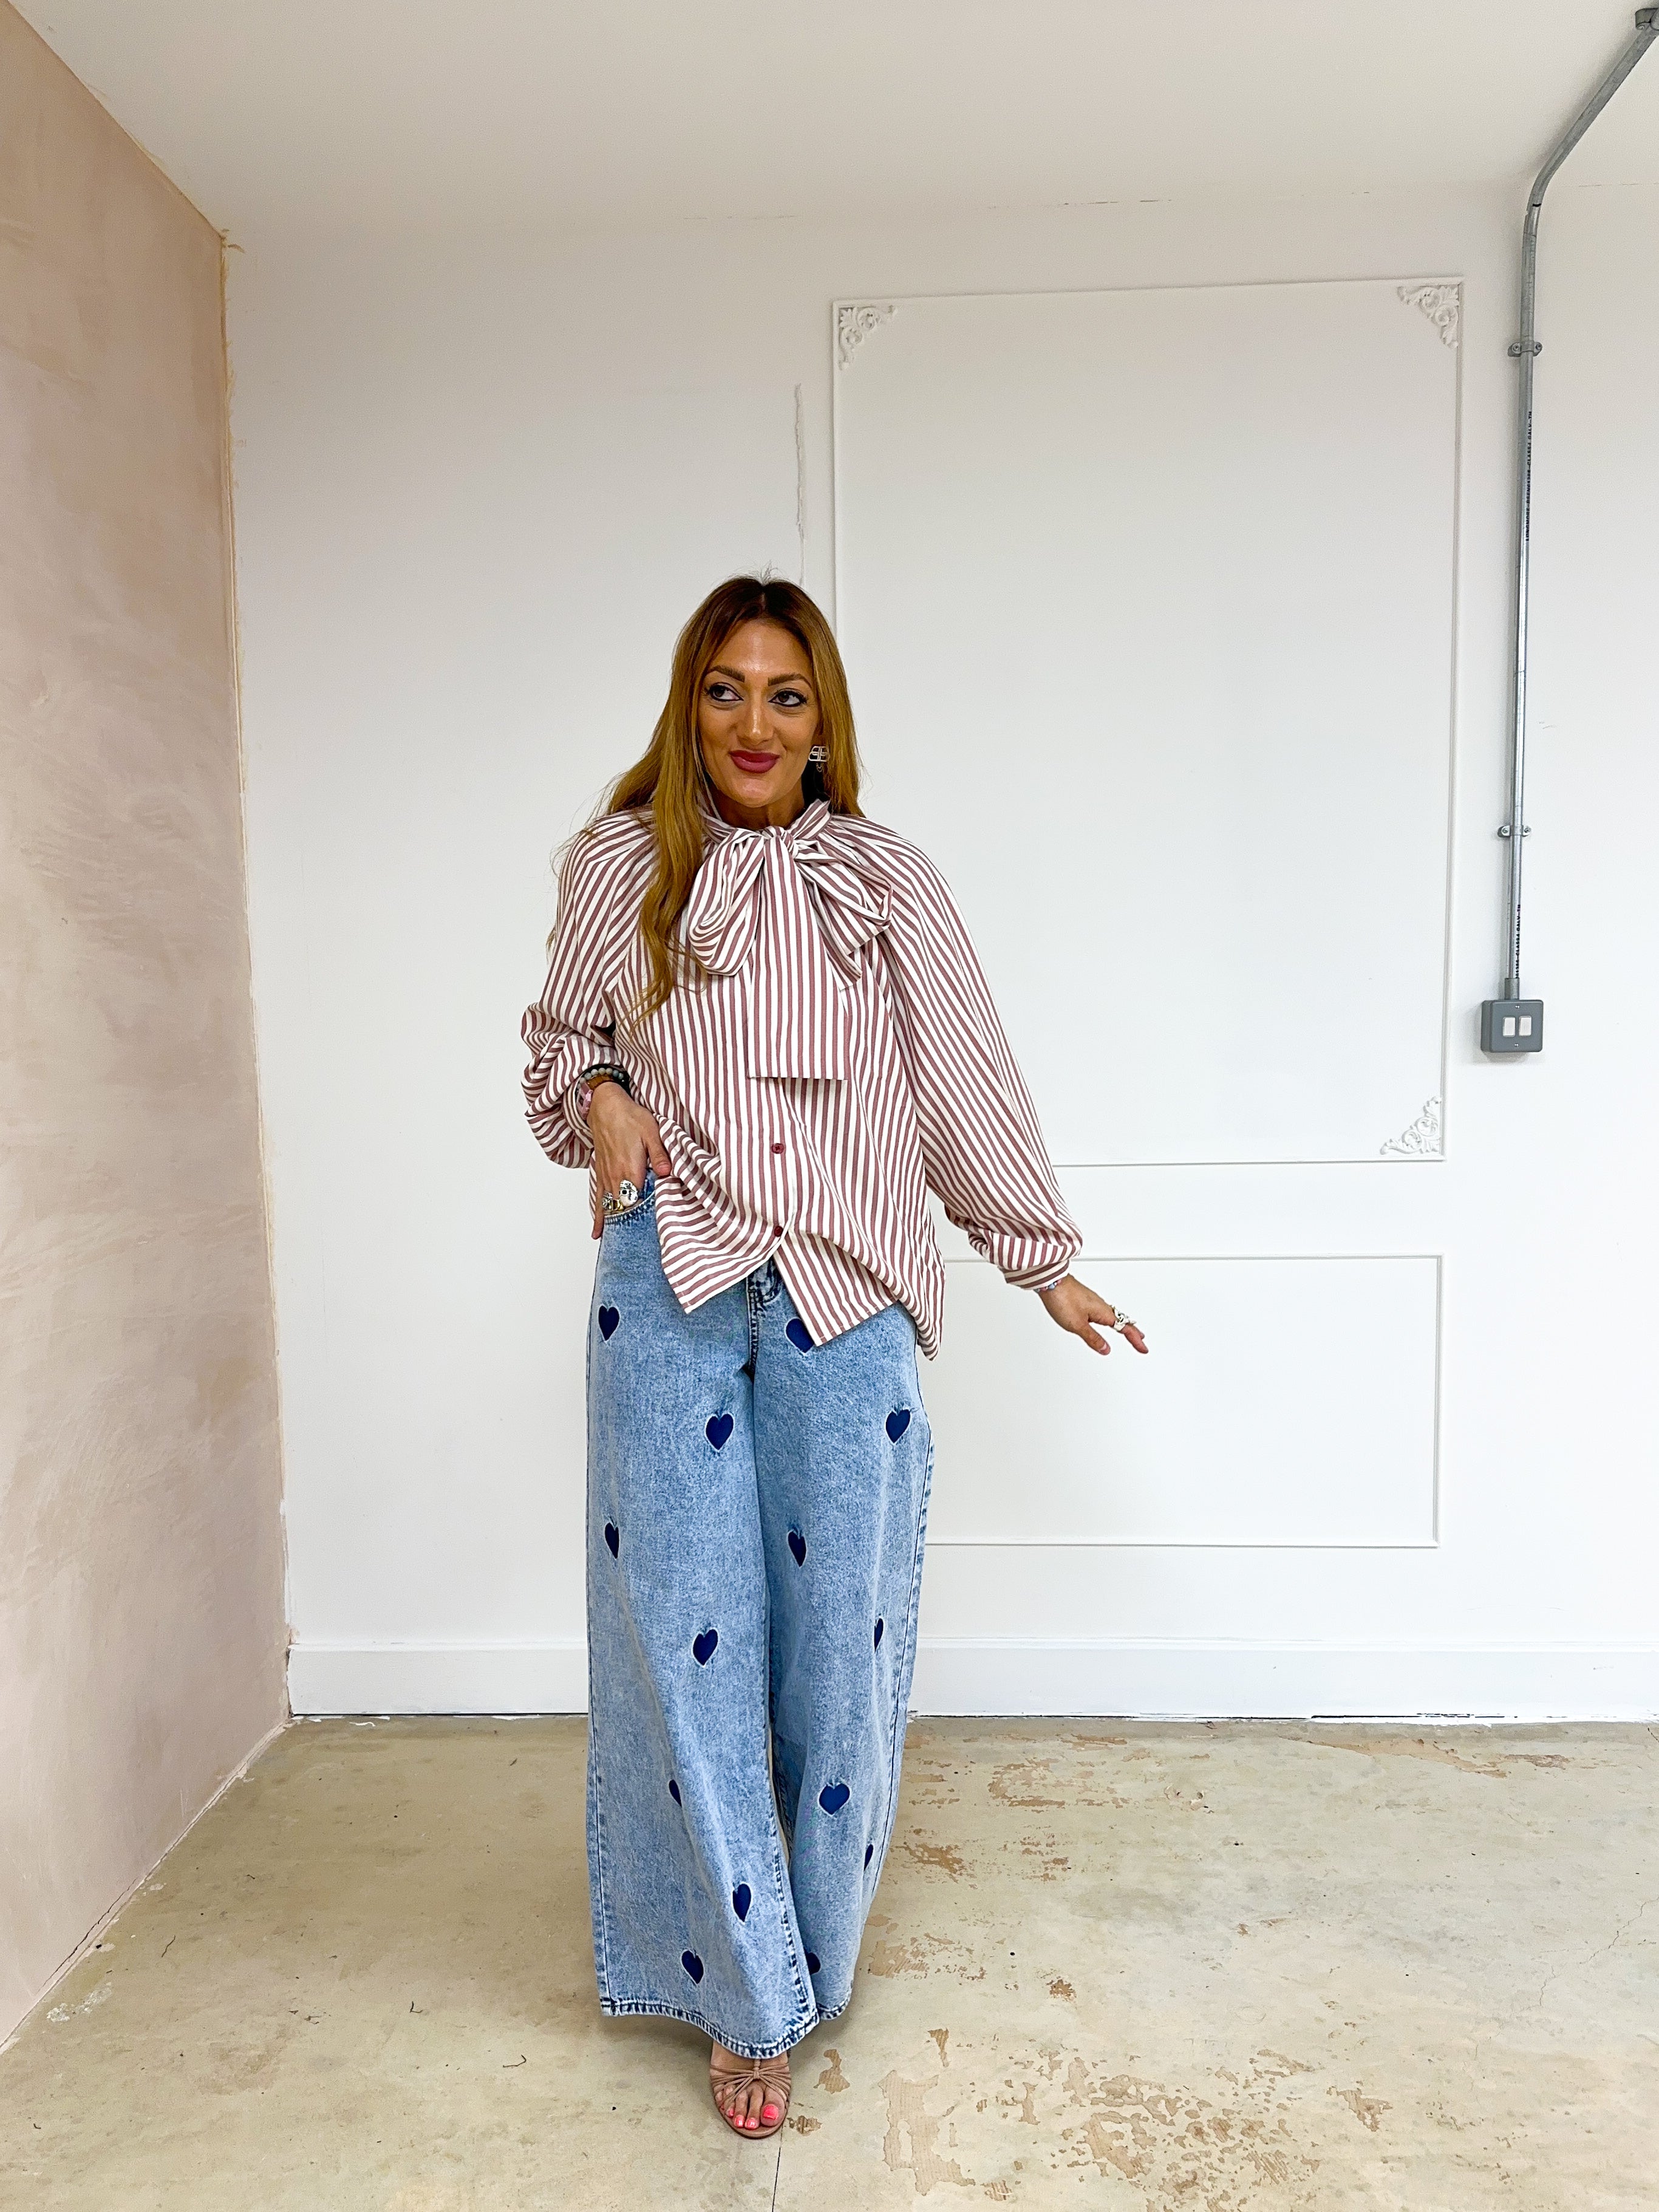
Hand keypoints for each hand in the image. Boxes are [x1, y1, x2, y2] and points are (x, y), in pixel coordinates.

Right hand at [587, 1081, 673, 1238]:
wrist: (605, 1105)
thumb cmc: (629, 1116)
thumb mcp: (652, 1131)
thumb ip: (660, 1155)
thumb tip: (668, 1174)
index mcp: (630, 1170)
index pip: (637, 1201)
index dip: (643, 1218)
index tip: (649, 1234)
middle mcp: (615, 1177)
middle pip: (623, 1208)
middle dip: (629, 1226)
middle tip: (636, 1249)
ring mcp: (606, 1176)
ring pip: (609, 1207)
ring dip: (614, 1225)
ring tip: (616, 1246)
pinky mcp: (601, 1172)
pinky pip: (598, 1199)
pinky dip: (598, 1215)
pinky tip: (598, 1230)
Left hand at [1037, 1274, 1148, 1357]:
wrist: (1050, 1280)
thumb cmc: (1062, 1298)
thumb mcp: (1077, 1325)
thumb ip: (1092, 1338)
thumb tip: (1105, 1349)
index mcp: (1103, 1313)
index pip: (1125, 1329)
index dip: (1136, 1340)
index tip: (1144, 1349)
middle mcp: (1101, 1305)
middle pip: (1122, 1321)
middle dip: (1133, 1332)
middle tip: (1141, 1339)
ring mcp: (1093, 1301)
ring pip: (1113, 1315)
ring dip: (1122, 1325)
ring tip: (1127, 1331)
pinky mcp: (1085, 1299)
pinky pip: (1104, 1311)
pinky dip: (1110, 1318)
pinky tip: (1104, 1319)